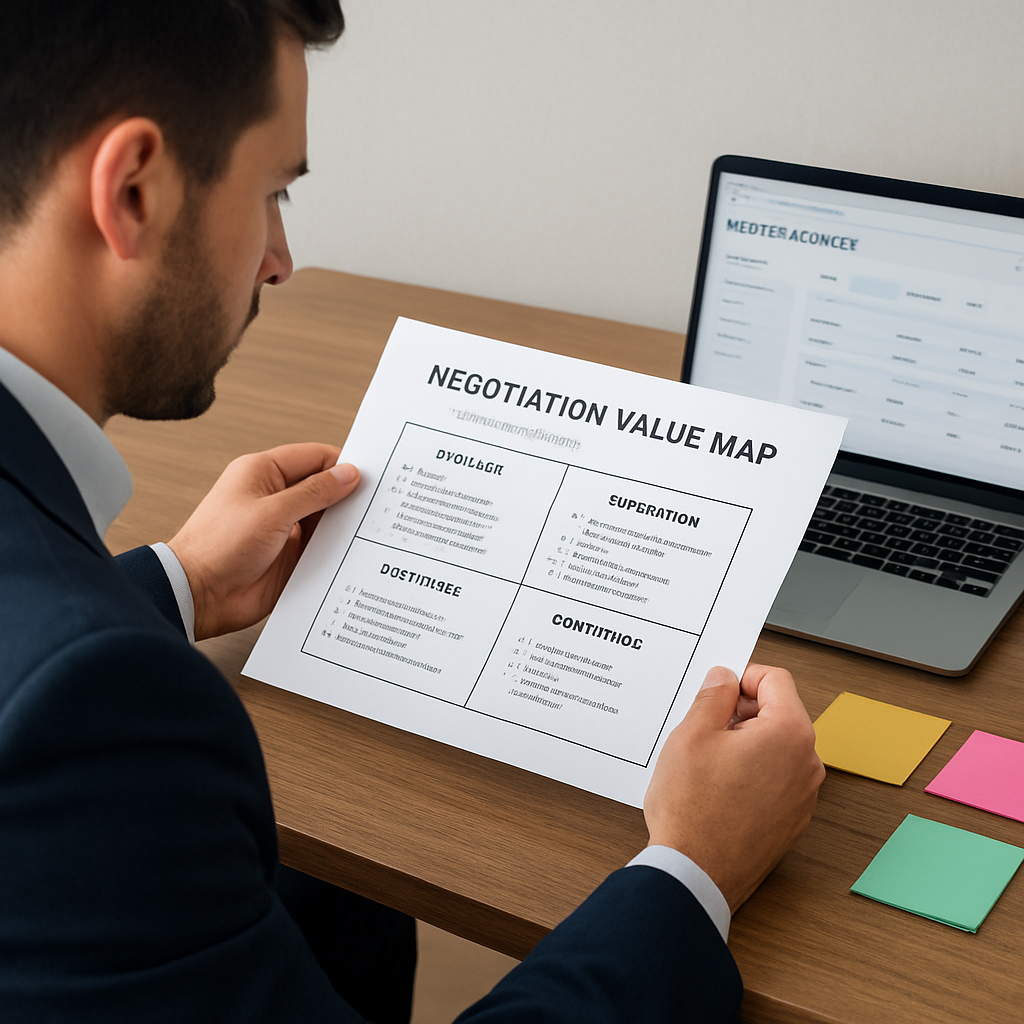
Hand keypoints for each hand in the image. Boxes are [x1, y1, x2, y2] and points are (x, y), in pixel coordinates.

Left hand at [168, 444, 359, 639]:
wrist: (198, 595)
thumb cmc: (219, 546)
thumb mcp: (273, 512)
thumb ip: (314, 492)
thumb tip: (348, 475)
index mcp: (263, 472)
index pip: (314, 457)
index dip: (343, 464)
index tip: (371, 476)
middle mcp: (274, 497)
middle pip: (322, 487)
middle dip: (347, 495)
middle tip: (378, 502)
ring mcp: (283, 527)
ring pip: (325, 517)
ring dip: (343, 523)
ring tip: (371, 527)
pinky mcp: (289, 555)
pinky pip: (321, 546)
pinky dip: (336, 547)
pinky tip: (354, 550)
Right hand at [643, 664, 823, 913]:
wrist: (696, 875)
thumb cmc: (694, 811)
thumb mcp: (692, 735)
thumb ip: (713, 696)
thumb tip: (724, 678)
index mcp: (790, 734)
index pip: (775, 679)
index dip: (742, 677)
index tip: (718, 690)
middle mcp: (807, 764)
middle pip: (778, 712)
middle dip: (741, 712)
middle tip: (704, 728)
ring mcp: (803, 796)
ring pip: (775, 746)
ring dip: (744, 743)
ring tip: (708, 762)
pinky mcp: (791, 820)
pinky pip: (774, 778)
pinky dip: (750, 772)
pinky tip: (718, 788)